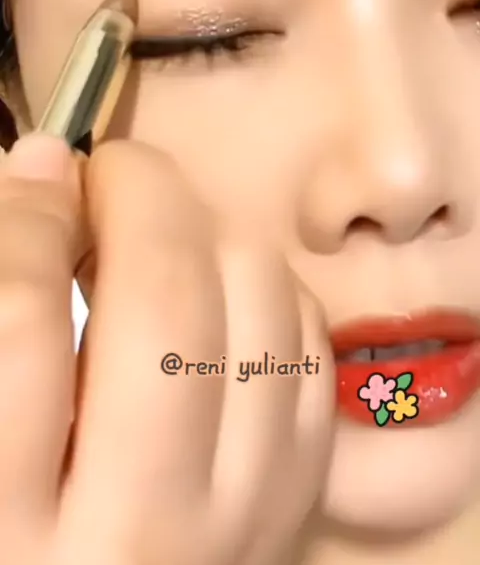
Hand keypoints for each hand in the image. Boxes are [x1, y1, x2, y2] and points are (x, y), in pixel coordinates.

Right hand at [0, 134, 334, 564]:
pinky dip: (265, 289)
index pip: (22, 324)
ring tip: (162, 229)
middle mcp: (138, 533)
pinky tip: (218, 288)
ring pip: (262, 312)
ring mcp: (240, 521)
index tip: (41, 176)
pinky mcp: (298, 501)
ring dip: (211, 233)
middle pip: (168, 304)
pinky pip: (307, 351)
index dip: (31, 221)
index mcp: (9, 528)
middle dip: (143, 197)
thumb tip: (44, 165)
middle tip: (111, 175)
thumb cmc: (28, 525)